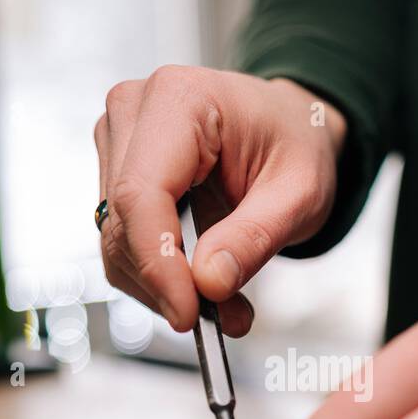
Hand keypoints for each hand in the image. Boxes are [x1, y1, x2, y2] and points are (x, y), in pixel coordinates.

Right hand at [94, 69, 345, 334]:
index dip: (157, 263)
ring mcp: (118, 143)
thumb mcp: (301, 192)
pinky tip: (201, 285)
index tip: (187, 313)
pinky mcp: (115, 175)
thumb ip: (255, 236)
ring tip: (226, 305)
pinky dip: (158, 277)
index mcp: (179, 99)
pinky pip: (122, 243)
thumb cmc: (295, 141)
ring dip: (163, 287)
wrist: (288, 126)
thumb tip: (209, 283)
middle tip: (221, 319)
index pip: (140, 193)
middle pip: (123, 222)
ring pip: (116, 241)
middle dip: (166, 284)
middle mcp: (134, 112)